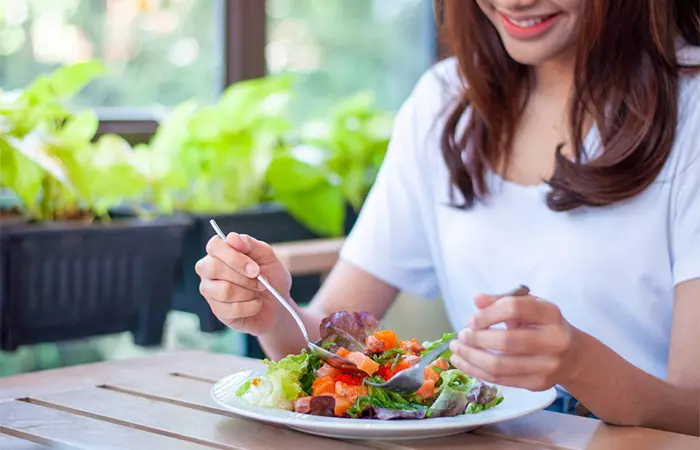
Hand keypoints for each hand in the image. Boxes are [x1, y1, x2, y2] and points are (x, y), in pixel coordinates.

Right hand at [195, 232, 291, 335]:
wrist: (278, 304)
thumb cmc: (271, 276)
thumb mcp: (267, 256)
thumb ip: (250, 243)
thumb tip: (232, 238)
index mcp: (220, 252)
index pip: (214, 246)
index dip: (234, 256)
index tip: (255, 268)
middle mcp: (209, 270)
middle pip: (214, 268)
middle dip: (244, 277)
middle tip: (261, 280)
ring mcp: (211, 291)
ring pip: (224, 290)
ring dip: (249, 292)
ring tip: (258, 291)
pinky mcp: (218, 311)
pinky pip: (232, 309)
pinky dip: (251, 307)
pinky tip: (255, 304)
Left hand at [449, 292, 579, 390]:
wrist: (572, 355)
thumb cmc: (542, 325)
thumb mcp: (528, 306)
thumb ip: (502, 300)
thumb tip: (477, 299)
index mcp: (551, 313)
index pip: (515, 308)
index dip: (488, 313)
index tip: (472, 319)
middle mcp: (554, 340)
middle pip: (506, 341)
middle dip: (476, 339)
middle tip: (462, 335)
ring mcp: (548, 366)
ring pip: (500, 365)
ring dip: (471, 358)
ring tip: (456, 350)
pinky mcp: (538, 384)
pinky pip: (500, 380)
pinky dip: (476, 371)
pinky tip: (463, 363)